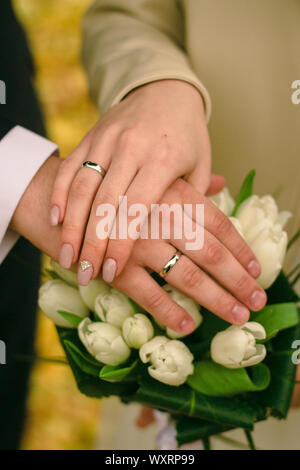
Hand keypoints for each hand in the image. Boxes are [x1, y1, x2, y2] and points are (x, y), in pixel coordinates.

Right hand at [50, 80, 211, 283]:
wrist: (165, 88)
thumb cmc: (187, 134)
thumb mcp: (199, 164)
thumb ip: (196, 201)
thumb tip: (200, 245)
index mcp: (162, 159)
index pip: (137, 207)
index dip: (121, 241)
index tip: (112, 270)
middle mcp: (132, 148)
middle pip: (105, 202)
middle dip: (92, 241)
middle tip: (85, 272)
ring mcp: (107, 139)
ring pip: (82, 186)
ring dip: (71, 224)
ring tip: (67, 255)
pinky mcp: (91, 135)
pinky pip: (70, 165)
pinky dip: (60, 193)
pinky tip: (55, 219)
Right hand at [110, 178, 265, 333]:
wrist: (47, 190)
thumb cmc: (105, 183)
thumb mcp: (152, 170)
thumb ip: (189, 180)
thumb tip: (222, 183)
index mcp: (172, 188)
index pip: (218, 222)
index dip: (240, 249)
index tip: (257, 271)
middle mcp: (158, 212)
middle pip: (209, 251)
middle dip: (236, 280)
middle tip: (256, 303)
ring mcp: (135, 240)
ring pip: (184, 274)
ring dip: (214, 299)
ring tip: (236, 316)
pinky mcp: (111, 264)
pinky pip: (146, 293)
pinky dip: (168, 310)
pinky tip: (187, 324)